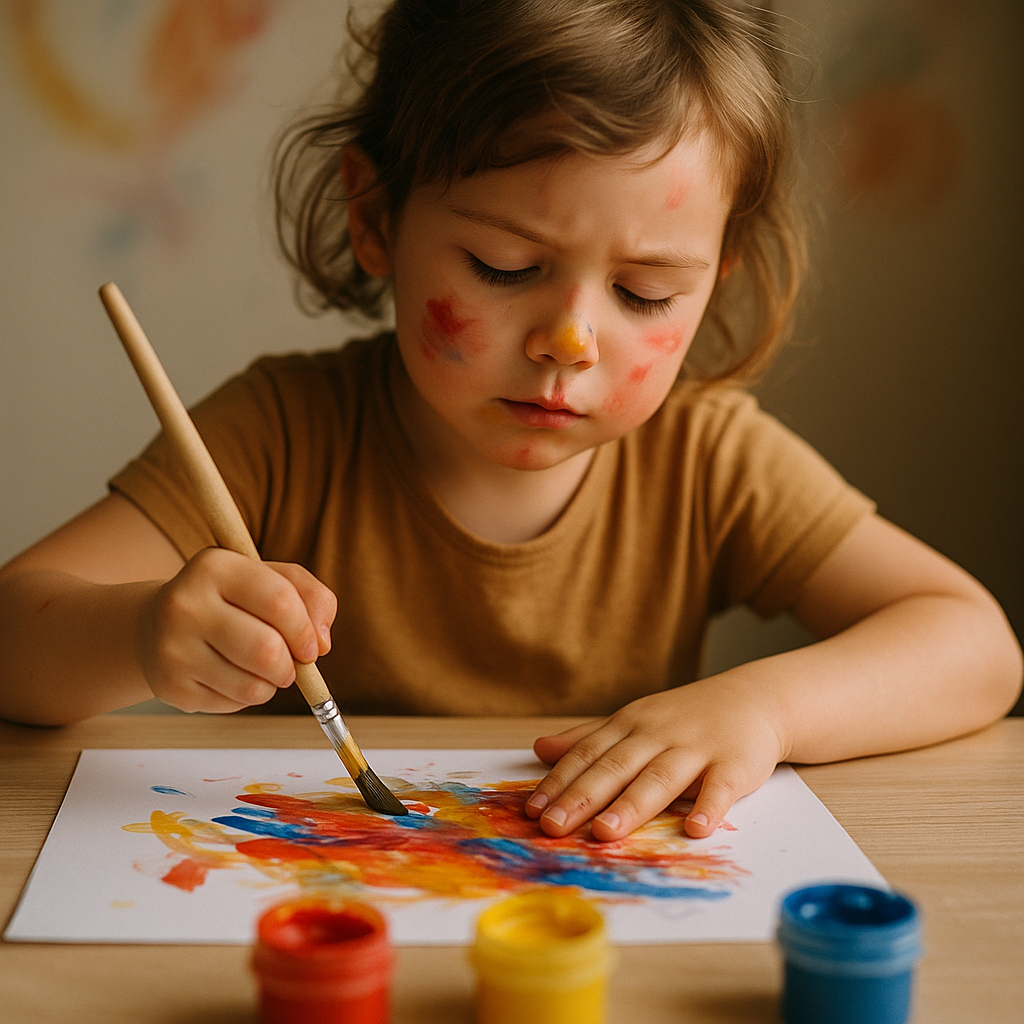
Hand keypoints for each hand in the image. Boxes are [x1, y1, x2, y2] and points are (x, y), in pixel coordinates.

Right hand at [138, 548, 336, 712]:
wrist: (155, 625)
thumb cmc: (229, 599)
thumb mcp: (269, 579)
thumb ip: (310, 597)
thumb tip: (322, 643)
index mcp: (215, 566)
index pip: (280, 601)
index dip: (306, 630)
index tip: (313, 646)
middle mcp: (185, 604)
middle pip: (266, 650)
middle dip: (292, 666)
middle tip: (291, 665)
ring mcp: (172, 647)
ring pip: (252, 685)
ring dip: (272, 684)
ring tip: (263, 670)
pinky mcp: (169, 685)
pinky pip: (233, 703)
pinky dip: (247, 696)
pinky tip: (233, 677)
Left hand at [525, 673, 786, 840]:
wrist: (753, 699)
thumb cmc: (683, 718)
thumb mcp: (633, 721)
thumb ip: (588, 738)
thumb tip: (539, 749)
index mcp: (630, 725)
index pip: (588, 754)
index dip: (559, 782)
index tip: (532, 810)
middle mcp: (657, 734)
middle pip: (616, 767)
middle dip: (583, 797)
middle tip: (553, 826)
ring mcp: (696, 748)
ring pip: (660, 778)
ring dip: (632, 805)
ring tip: (605, 832)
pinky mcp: (734, 764)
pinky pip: (720, 787)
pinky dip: (709, 806)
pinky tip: (696, 828)